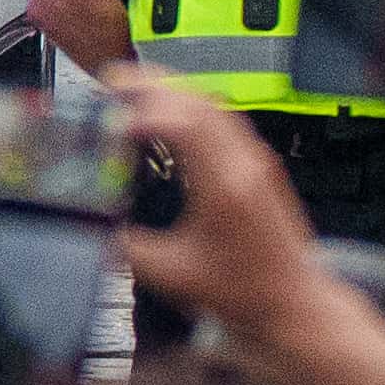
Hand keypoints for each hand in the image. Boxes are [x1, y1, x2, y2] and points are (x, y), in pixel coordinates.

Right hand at [104, 71, 320, 338]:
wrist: (291, 304)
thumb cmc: (244, 292)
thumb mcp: (170, 274)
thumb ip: (125, 246)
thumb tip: (93, 222)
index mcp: (224, 186)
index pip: (183, 124)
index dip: (142, 113)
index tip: (111, 118)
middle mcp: (244, 164)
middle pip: (197, 101)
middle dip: (151, 85)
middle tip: (112, 81)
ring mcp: (256, 162)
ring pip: (213, 104)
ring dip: (172, 90)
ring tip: (135, 88)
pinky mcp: (260, 166)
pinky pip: (224, 118)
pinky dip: (192, 105)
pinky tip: (171, 113)